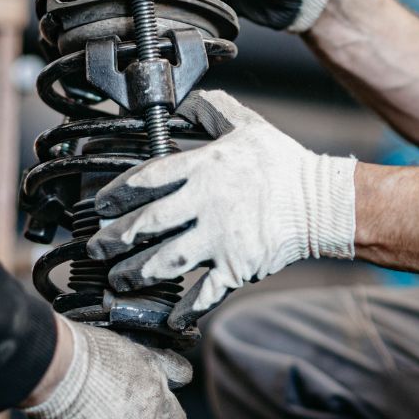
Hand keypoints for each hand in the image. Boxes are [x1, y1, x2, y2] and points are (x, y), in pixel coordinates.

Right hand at [23, 317, 192, 418]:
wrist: (60, 370)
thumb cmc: (68, 352)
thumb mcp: (103, 343)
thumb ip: (112, 361)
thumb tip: (94, 367)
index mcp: (151, 366)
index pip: (180, 375)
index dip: (172, 386)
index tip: (165, 392)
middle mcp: (158, 398)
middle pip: (177, 418)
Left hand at [88, 90, 356, 327]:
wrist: (322, 203)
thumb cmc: (284, 164)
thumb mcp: (247, 126)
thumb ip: (212, 111)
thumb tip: (185, 100)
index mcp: (204, 168)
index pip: (148, 178)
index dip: (118, 193)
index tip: (102, 205)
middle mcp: (206, 203)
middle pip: (148, 224)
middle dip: (116, 239)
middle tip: (96, 249)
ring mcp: (220, 238)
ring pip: (166, 260)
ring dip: (136, 273)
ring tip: (118, 280)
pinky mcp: (236, 267)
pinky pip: (204, 292)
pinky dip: (185, 309)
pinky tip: (168, 318)